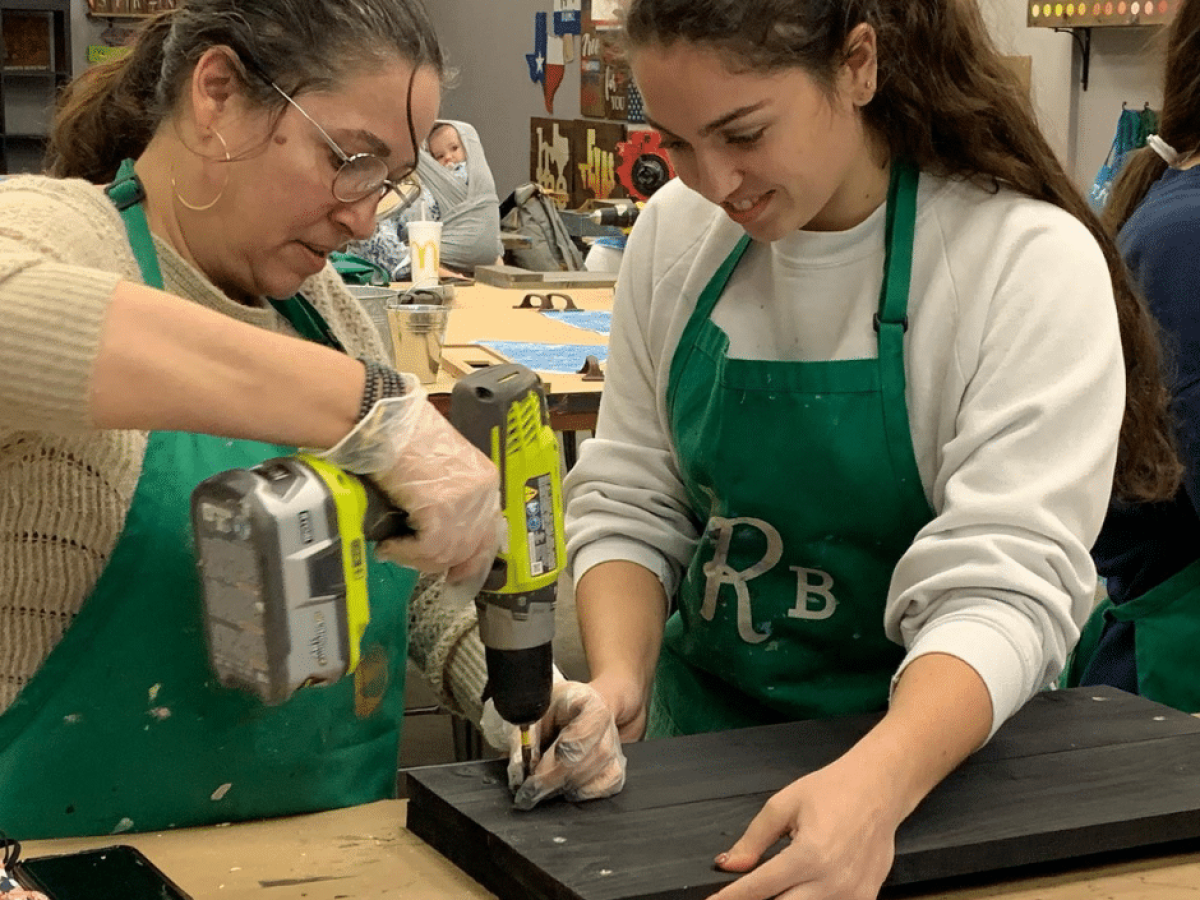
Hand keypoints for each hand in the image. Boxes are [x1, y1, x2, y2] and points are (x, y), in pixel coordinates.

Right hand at [315, 378, 500, 578]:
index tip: (455, 574)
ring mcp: (465, 500)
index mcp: (486, 480)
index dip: (470, 558)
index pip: (489, 532)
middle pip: (469, 548)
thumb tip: (436, 535)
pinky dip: (404, 551)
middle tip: (410, 558)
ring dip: (415, 557)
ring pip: (446, 553)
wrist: (384, 421)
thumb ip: (449, 499)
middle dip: (437, 561)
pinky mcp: (441, 508)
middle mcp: (483, 491)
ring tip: (393, 547)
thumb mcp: (439, 469)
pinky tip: (389, 544)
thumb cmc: (401, 437)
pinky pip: (426, 548)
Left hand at [482, 681, 626, 810]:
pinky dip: (578, 794)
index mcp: (591, 705)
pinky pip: (599, 791)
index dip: (551, 762)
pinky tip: (563, 786)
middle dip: (549, 782)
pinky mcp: (616, 770)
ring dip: (560, 789)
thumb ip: (523, 742)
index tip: (529, 779)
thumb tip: (519, 775)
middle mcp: (608, 728)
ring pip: (588, 781)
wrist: (576, 709)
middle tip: (527, 793)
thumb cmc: (554, 709)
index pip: (577, 739)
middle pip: (581, 764)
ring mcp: (615, 750)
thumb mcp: (532, 714)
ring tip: (542, 785)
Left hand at [707, 758, 900, 899]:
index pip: (758, 888)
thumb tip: (729, 864)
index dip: (730, 898)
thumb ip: (754, 839)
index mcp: (809, 854)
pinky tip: (798, 892)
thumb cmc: (832, 790)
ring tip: (767, 892)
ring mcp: (852, 895)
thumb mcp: (784, 805)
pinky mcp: (865, 899)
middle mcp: (832, 881)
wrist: (879, 788)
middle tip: (735, 899)